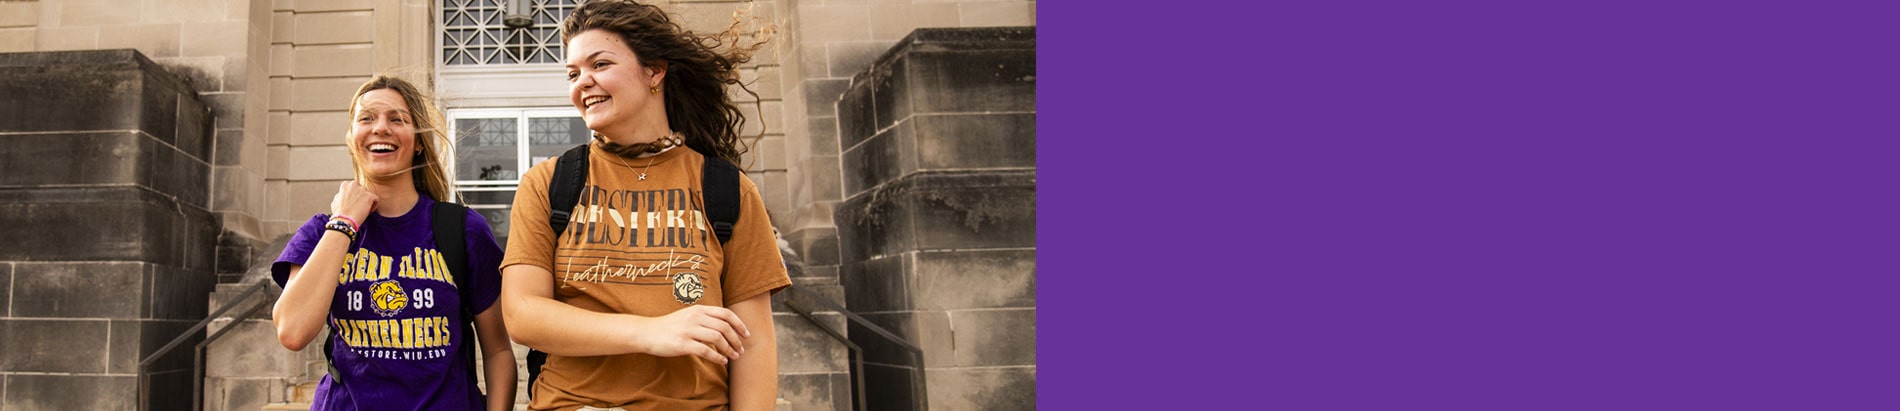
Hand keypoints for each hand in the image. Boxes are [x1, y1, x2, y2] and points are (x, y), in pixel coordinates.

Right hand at [330, 180, 377, 221]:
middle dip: (361, 197)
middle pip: (362, 190)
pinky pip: (376, 198)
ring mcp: (362, 190)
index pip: (354, 186)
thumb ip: (342, 195)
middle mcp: (354, 185)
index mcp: (345, 185)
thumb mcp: (336, 200)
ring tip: (363, 210)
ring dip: (367, 201)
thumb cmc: (339, 213)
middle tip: (359, 206)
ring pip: (369, 194)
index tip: (354, 201)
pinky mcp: (369, 196)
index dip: (355, 195)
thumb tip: (344, 195)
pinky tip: (369, 211)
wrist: (343, 220)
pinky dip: (374, 205)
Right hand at [631, 305, 750, 364]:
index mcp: (699, 309)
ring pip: (718, 338)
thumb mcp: (688, 316)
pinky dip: (717, 357)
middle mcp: (695, 317)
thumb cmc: (669, 326)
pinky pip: (706, 351)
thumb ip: (705, 318)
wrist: (647, 332)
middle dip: (736, 340)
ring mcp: (688, 330)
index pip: (726, 314)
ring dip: (729, 349)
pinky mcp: (682, 344)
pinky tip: (722, 362)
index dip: (739, 324)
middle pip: (725, 327)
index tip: (746, 335)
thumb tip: (726, 328)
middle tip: (741, 350)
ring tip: (734, 356)